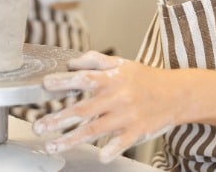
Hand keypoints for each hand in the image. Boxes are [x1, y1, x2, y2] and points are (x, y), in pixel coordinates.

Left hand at [33, 50, 175, 162]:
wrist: (175, 94)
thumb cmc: (145, 79)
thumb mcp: (121, 63)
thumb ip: (95, 60)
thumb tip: (72, 62)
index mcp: (110, 80)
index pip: (83, 79)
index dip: (64, 82)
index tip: (46, 85)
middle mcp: (115, 98)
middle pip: (83, 110)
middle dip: (58, 119)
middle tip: (39, 126)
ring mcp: (125, 116)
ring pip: (94, 130)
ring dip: (71, 139)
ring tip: (52, 145)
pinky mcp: (136, 131)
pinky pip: (121, 143)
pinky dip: (111, 149)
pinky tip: (100, 156)